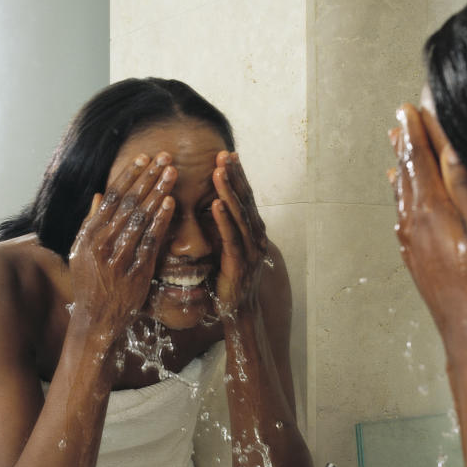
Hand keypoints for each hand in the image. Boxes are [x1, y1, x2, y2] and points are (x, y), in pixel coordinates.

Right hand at [68, 153, 176, 332]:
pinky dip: (161, 221)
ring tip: (172, 174)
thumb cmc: (91, 284)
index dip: (129, 176)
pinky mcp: (136, 272)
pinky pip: (151, 241)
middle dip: (148, 178)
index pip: (111, 197)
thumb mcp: (81, 253)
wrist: (96, 320)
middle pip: (128, 202)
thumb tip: (98, 195)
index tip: (144, 157)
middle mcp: (101, 243)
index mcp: (88, 235)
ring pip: (141, 218)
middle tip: (165, 157)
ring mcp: (119, 258)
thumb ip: (91, 223)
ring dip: (158, 193)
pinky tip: (172, 204)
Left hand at [210, 151, 268, 315]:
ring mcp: (250, 250)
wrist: (239, 312)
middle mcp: (256, 238)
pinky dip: (224, 220)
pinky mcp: (239, 263)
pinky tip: (216, 204)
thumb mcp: (227, 250)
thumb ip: (224, 230)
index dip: (238, 176)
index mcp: (253, 232)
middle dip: (235, 176)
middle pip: (246, 201)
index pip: (246, 198)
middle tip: (225, 154)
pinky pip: (231, 238)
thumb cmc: (230, 281)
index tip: (229, 155)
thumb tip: (210, 207)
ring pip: (240, 215)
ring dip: (229, 191)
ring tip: (219, 171)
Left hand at [388, 103, 466, 361]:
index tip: (410, 108)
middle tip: (400, 119)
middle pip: (407, 173)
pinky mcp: (416, 260)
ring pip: (401, 195)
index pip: (421, 160)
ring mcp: (413, 243)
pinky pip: (402, 218)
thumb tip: (454, 150)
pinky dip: (401, 198)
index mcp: (433, 212)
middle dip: (405, 143)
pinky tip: (402, 198)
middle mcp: (415, 224)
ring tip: (397, 149)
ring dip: (401, 168)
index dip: (417, 132)